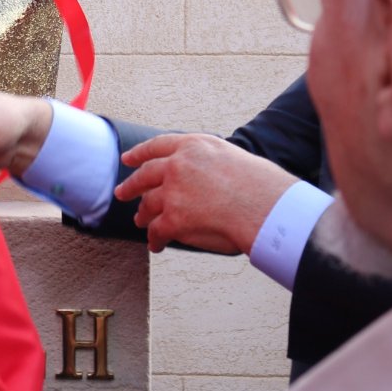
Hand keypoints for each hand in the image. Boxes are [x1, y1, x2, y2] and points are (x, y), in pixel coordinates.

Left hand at [114, 133, 298, 253]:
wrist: (268, 208)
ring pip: (148, 204)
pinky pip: (157, 231)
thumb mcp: (232, 156)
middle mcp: (178, 165)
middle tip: (123, 192)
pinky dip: (154, 239)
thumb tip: (202, 175)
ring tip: (140, 220)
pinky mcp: (174, 219)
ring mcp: (173, 192)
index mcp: (194, 146)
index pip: (157, 146)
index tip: (127, 158)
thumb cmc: (263, 186)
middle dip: (131, 185)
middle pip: (145, 175)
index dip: (139, 153)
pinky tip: (155, 245)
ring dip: (143, 214)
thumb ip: (209, 162)